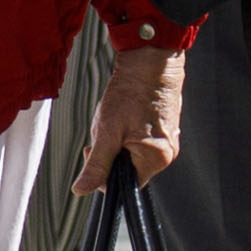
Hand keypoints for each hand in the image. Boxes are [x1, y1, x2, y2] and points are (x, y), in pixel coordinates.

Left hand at [80, 39, 186, 190]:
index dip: (104, 173)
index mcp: (155, 159)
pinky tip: (125, 113)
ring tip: (116, 117)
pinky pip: (141, 141)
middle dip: (110, 152)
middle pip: (128, 168)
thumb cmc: (130, 93)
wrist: (150, 60)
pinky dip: (127, 131)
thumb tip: (81, 190)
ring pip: (132, 153)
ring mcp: (169, 140)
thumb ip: (96, 164)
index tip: (93, 150)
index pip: (125, 185)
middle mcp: (167, 154)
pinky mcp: (166, 129)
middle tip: (104, 130)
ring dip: (117, 141)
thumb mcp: (107, 131)